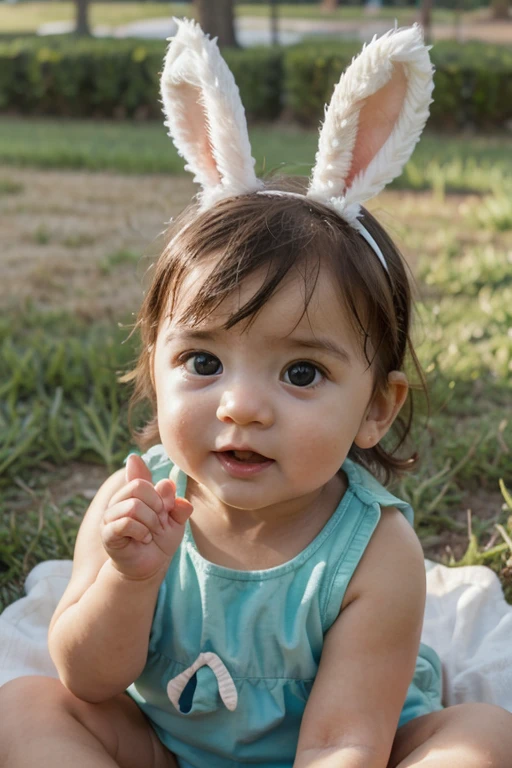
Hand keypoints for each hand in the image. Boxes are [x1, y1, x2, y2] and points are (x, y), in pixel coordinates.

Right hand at [101, 454, 192, 580]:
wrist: (150, 566)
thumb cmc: (161, 540)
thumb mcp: (176, 521)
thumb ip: (176, 503)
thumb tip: (169, 483)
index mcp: (132, 493)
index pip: (143, 479)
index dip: (161, 494)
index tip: (167, 508)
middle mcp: (118, 501)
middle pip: (137, 486)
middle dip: (156, 506)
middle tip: (159, 522)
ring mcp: (110, 517)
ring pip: (133, 506)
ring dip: (150, 521)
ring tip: (152, 533)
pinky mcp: (107, 534)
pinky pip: (125, 523)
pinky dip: (141, 531)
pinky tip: (145, 539)